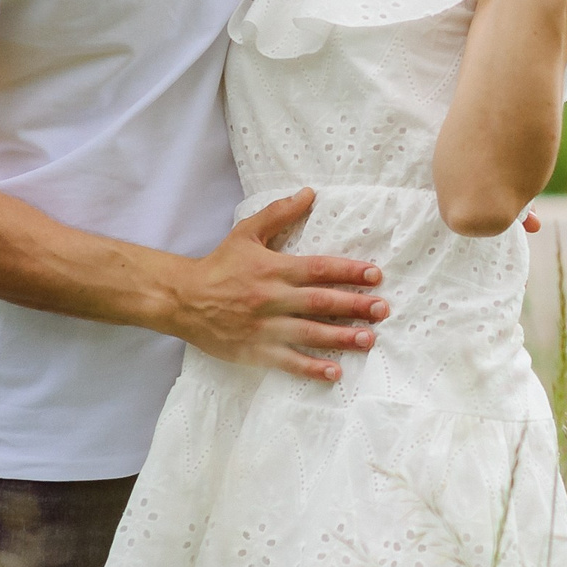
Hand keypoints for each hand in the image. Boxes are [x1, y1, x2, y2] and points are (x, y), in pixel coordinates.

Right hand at [158, 189, 388, 381]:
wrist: (183, 300)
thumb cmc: (219, 265)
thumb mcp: (246, 233)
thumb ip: (278, 213)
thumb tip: (309, 193)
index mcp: (273, 269)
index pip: (318, 269)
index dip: (348, 271)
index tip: (375, 275)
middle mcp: (272, 299)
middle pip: (320, 302)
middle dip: (354, 306)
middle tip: (382, 309)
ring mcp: (264, 327)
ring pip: (309, 333)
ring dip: (341, 338)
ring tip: (368, 340)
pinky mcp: (256, 351)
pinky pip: (288, 361)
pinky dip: (311, 368)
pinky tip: (335, 373)